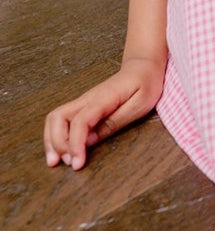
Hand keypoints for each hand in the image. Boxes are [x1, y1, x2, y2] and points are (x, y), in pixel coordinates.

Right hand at [43, 57, 165, 170]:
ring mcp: (83, 101)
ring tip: (57, 161)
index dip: (75, 144)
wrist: (143, 67)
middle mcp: (87, 99)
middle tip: (68, 163)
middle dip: (57, 143)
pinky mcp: (83, 106)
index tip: (77, 164)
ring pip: (55, 118)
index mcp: (103, 98)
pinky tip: (62, 151)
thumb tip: (90, 141)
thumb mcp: (139, 105)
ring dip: (52, 140)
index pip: (80, 121)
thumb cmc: (145, 85)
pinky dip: (57, 136)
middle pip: (58, 117)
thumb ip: (114, 122)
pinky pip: (62, 120)